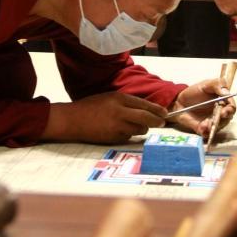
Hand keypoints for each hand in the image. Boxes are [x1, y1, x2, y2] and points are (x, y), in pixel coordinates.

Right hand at [46, 91, 166, 143]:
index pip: (143, 104)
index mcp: (119, 98)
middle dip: (156, 121)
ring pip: (139, 129)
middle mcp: (120, 111)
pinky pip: (128, 136)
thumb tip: (143, 109)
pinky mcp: (113, 137)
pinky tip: (121, 131)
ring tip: (135, 126)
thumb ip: (125, 102)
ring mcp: (117, 126)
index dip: (156, 109)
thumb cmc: (90, 107)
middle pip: (145, 117)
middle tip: (161, 123)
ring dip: (141, 128)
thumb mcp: (109, 98)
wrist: (72, 120)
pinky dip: (129, 134)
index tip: (164, 113)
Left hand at [167, 79, 235, 136]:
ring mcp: (212, 122)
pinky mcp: (203, 129)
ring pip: (217, 127)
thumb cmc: (194, 92)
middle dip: (223, 119)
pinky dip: (205, 131)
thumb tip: (226, 92)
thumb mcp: (206, 84)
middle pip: (227, 119)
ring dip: (214, 126)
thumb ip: (217, 84)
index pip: (231, 107)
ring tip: (206, 123)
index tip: (225, 111)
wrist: (179, 101)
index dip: (230, 110)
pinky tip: (202, 127)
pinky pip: (207, 133)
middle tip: (219, 117)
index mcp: (222, 102)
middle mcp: (219, 114)